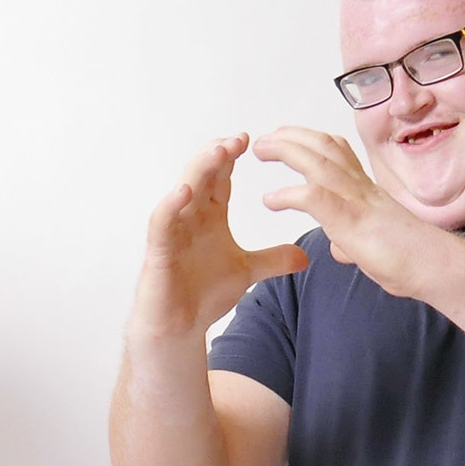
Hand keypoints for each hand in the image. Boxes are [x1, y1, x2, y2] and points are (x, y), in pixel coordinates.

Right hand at [133, 133, 308, 336]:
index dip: (232, 157)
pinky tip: (185, 190)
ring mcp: (173, 231)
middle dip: (219, 154)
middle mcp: (189, 217)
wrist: (181, 327)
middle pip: (203, 175)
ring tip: (219, 151)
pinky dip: (171, 204)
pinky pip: (162, 222)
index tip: (252, 139)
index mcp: (209, 216)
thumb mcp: (248, 271)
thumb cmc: (203, 293)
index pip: (220, 178)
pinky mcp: (159, 250)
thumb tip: (305, 255)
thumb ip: (274, 259)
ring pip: (183, 189)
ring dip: (200, 169)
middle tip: (239, 139)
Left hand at [253, 127, 432, 295]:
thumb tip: (341, 247)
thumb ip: (353, 241)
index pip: (339, 152)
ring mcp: (357, 201)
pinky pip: (315, 197)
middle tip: (266, 137)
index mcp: (367, 190)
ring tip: (262, 149)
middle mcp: (362, 187)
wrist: (435, 266)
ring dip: (286, 150)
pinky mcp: (351, 220)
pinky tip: (271, 199)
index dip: (312, 141)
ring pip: (318, 161)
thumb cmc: (411, 258)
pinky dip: (289, 194)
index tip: (289, 138)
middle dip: (293, 136)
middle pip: (325, 146)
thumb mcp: (373, 245)